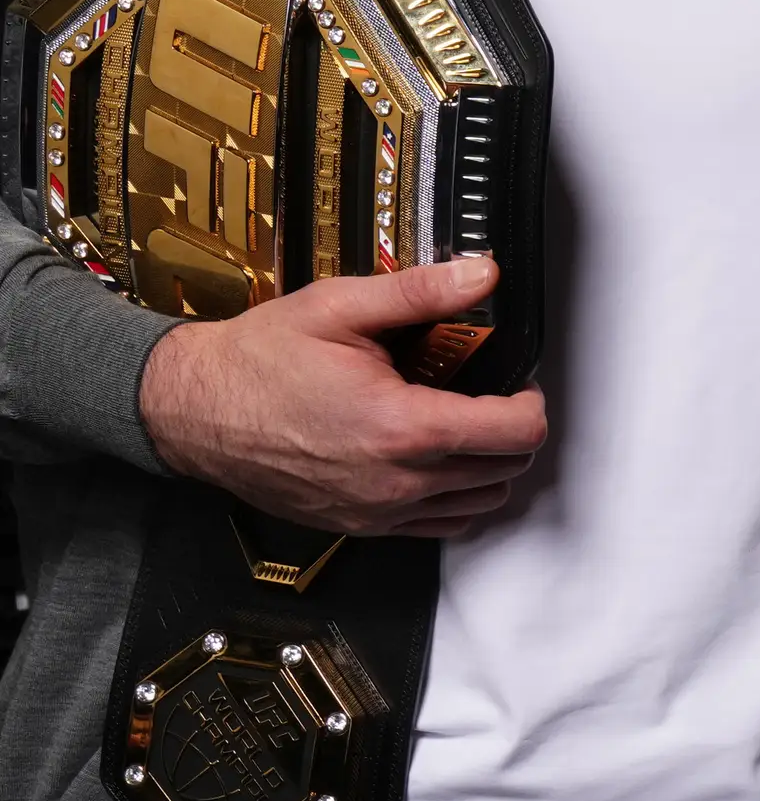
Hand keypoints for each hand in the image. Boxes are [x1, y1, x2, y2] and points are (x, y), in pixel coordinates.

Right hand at [137, 259, 550, 538]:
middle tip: (489, 393)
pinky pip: (439, 526)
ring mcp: (378, 512)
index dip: (529, 401)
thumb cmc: (257, 360)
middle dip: (512, 430)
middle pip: (506, 471)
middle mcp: (397, 482)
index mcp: (402, 428)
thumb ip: (422, 292)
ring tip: (464, 423)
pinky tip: (437, 459)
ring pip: (479, 504)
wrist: (189, 409)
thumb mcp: (340, 307)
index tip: (515, 379)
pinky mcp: (360, 526)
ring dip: (489, 466)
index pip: (516, 434)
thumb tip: (484, 274)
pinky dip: (456, 498)